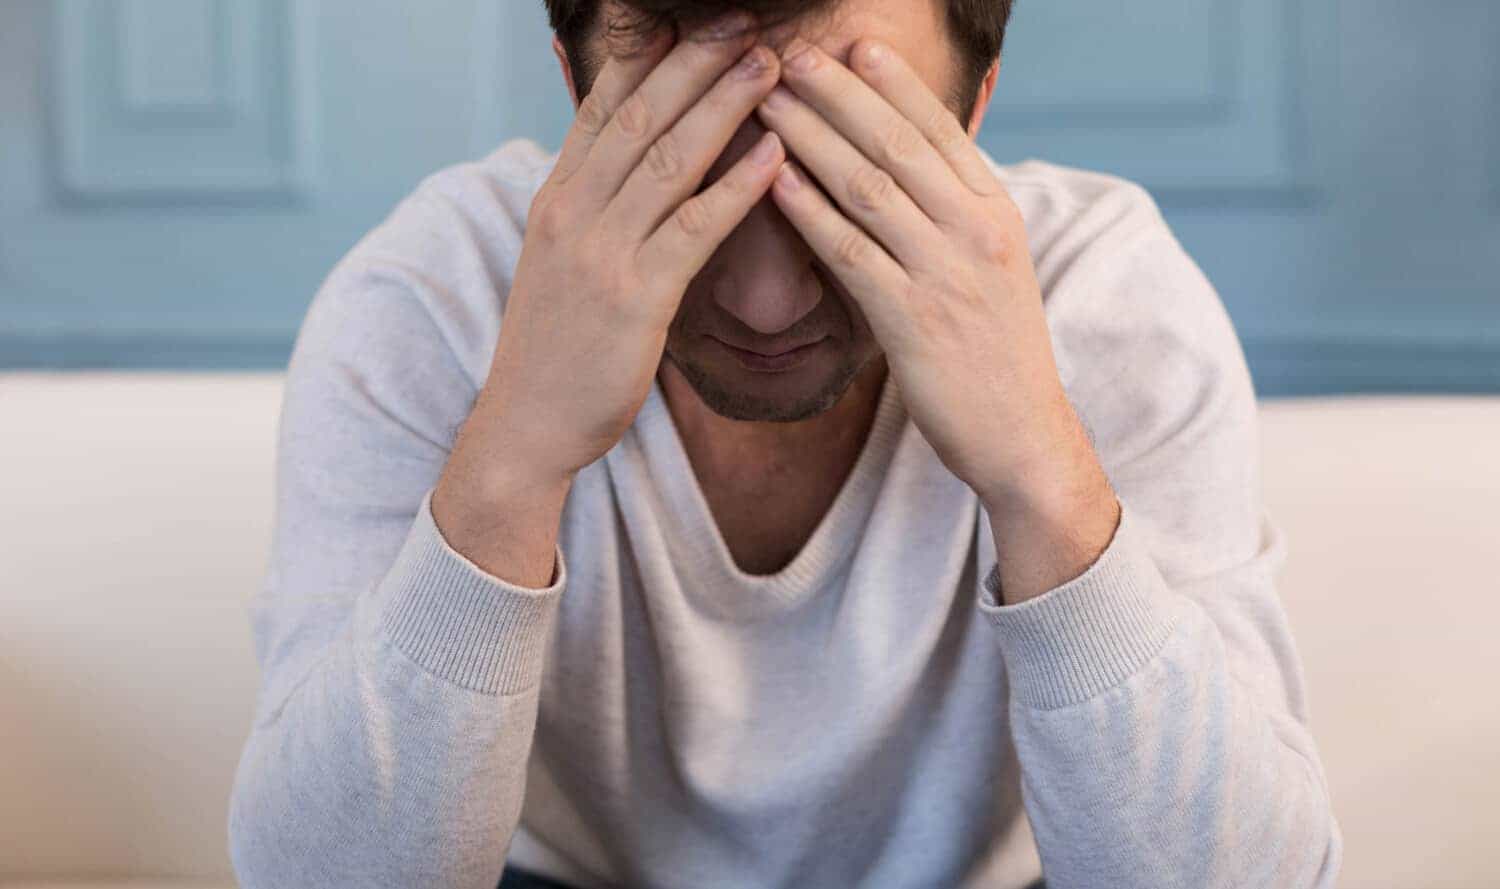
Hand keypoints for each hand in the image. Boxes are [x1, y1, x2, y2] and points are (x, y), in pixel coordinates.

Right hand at [475, 15, 785, 484]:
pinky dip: (737, 186)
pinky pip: (694, 228)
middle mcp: (573, 212)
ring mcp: (601, 252)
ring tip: (771, 64)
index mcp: (556, 197)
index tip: (689, 19)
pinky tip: (774, 155)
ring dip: (724, 105)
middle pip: (639, 116)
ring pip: (668, 159)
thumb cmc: (556, 345)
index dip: (648, 57)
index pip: (602, 106)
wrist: (527, 423)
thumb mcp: (560, 259)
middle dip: (695, 61)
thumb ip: (591, 204)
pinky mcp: (636, 298)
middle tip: (744, 19)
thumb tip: (624, 162)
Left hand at [755, 38, 1118, 599]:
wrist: (1024, 436)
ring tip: (766, 102)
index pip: (941, 128)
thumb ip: (957, 217)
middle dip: (838, 92)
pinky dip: (809, 211)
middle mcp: (976, 231)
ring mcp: (946, 274)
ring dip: (811, 137)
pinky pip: (850, 252)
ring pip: (868, 186)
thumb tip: (915, 173)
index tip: (852, 44)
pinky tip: (772, 181)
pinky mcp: (913, 321)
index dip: (893, 83)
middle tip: (790, 56)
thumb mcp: (993, 269)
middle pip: (898, 142)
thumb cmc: (998, 353)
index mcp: (998, 211)